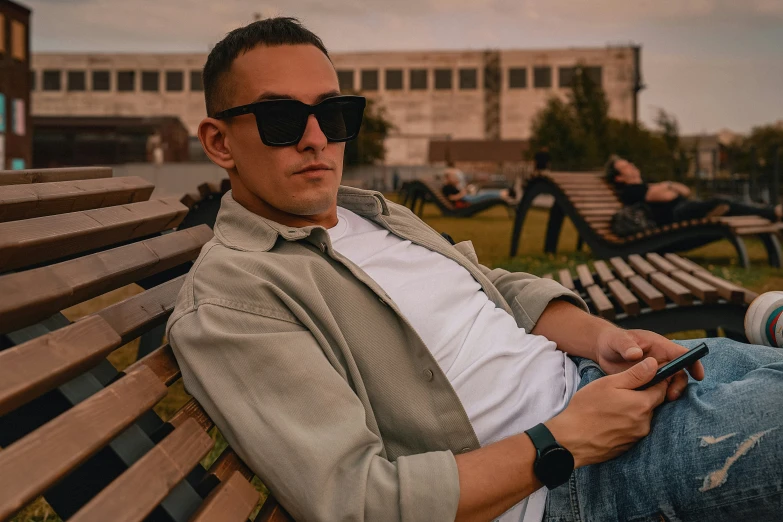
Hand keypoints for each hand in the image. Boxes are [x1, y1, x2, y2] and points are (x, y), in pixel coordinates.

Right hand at [546, 357, 666, 467]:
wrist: (571, 439)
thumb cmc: (587, 407)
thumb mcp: (609, 383)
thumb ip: (635, 374)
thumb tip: (655, 364)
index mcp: (643, 404)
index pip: (662, 388)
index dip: (655, 379)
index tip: (643, 376)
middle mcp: (645, 423)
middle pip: (652, 403)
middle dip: (642, 395)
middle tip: (619, 391)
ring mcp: (637, 437)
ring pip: (642, 417)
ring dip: (633, 410)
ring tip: (611, 406)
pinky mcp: (628, 446)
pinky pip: (633, 430)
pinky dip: (625, 423)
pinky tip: (609, 420)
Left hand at [595, 327, 705, 401]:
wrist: (603, 351)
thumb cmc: (613, 340)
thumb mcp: (617, 340)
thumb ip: (626, 346)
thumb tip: (636, 355)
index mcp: (659, 346)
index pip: (681, 353)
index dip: (693, 363)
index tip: (698, 375)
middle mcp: (661, 360)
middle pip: (679, 373)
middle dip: (680, 384)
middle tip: (671, 394)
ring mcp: (655, 373)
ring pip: (670, 384)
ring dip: (670, 392)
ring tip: (662, 400)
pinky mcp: (647, 384)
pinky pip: (658, 392)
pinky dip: (658, 398)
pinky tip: (651, 404)